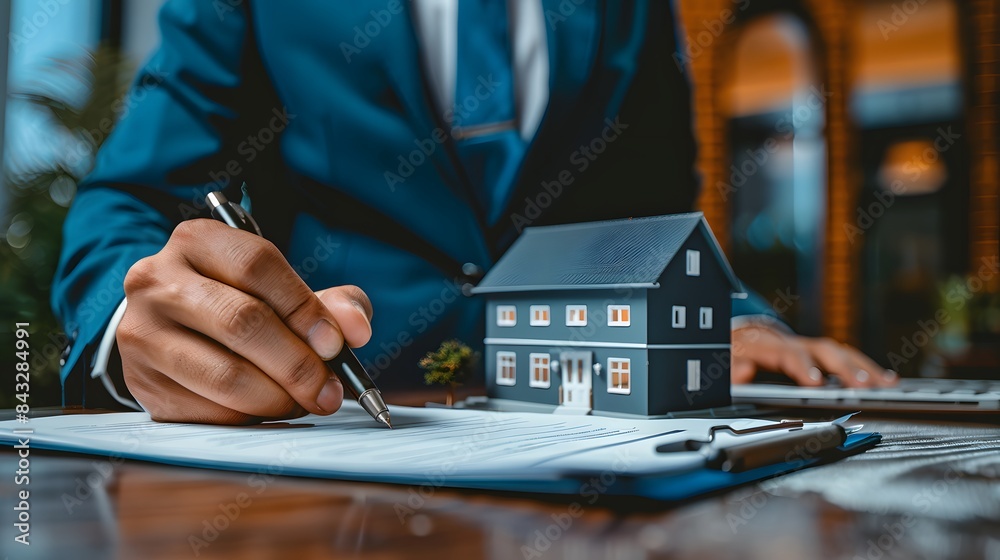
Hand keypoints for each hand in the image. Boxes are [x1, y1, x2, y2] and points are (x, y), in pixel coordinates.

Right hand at [117, 219, 372, 423]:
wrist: (170, 327)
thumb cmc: (238, 301)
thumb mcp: (285, 290)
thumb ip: (331, 303)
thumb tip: (356, 329)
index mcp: (197, 241)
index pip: (257, 266)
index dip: (304, 308)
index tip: (336, 344)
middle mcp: (157, 281)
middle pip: (242, 322)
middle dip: (298, 364)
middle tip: (329, 389)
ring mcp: (142, 334)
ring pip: (225, 376)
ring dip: (278, 398)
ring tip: (304, 401)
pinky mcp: (141, 383)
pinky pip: (208, 412)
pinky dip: (250, 418)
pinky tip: (267, 409)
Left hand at [731, 324, 897, 387]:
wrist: (733, 337)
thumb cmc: (729, 354)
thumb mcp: (721, 363)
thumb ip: (730, 370)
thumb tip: (741, 369)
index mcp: (762, 342)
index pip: (786, 352)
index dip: (802, 366)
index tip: (816, 382)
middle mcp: (788, 340)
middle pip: (821, 350)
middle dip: (844, 367)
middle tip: (863, 385)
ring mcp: (803, 345)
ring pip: (837, 352)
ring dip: (862, 368)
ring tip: (886, 384)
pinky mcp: (815, 353)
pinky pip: (842, 358)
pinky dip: (864, 368)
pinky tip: (887, 379)